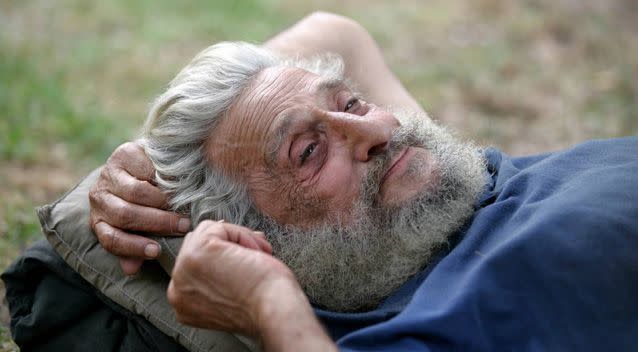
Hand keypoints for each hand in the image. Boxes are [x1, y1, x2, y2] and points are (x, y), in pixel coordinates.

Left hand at [89, 141, 191, 274]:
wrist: (143, 165)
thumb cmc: (143, 204)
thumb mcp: (137, 226)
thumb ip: (133, 245)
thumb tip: (132, 270)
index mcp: (100, 220)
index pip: (111, 239)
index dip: (133, 247)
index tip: (156, 251)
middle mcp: (99, 198)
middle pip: (125, 215)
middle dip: (156, 222)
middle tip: (182, 225)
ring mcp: (109, 175)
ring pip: (134, 193)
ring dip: (160, 200)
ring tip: (179, 205)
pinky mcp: (122, 155)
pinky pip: (142, 169)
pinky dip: (159, 177)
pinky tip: (173, 182)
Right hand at [167, 220, 285, 334]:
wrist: (273, 310)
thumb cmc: (263, 304)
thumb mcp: (229, 292)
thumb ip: (217, 274)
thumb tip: (226, 242)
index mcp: (183, 303)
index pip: (193, 263)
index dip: (222, 255)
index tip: (244, 260)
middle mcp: (177, 290)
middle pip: (196, 244)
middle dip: (229, 244)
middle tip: (256, 253)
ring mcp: (183, 270)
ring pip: (207, 232)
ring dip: (238, 238)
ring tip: (258, 254)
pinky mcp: (198, 251)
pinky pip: (220, 227)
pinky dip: (242, 234)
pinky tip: (254, 253)